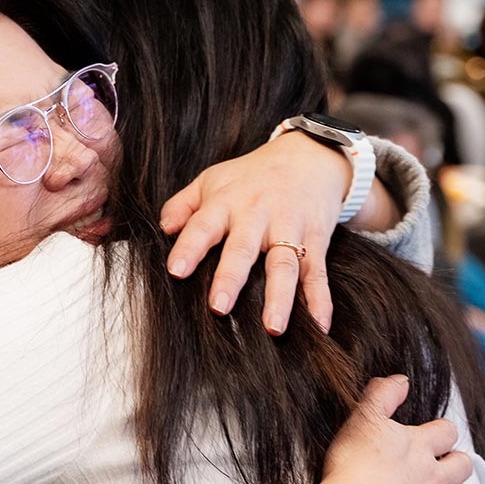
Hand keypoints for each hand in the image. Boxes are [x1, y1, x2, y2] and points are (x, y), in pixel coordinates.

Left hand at [160, 132, 348, 333]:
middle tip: (219, 308)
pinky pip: (318, 273)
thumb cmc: (252, 176)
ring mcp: (290, 228)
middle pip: (243, 248)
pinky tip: (320, 325)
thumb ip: (183, 206)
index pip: (203, 225)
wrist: (309, 156)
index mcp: (226, 202)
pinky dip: (321, 300)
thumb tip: (163, 229)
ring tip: (274, 327)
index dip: (190, 247)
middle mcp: (257, 215)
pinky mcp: (316, 240)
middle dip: (231, 278)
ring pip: (284, 265)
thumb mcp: (212, 180)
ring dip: (280, 297)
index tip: (176, 271)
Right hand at [288, 375, 475, 483]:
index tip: (433, 437)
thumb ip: (382, 395)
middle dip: (456, 464)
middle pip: (462, 466)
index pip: (446, 432)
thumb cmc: (352, 467)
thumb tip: (402, 378)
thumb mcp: (361, 420)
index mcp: (419, 447)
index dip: (442, 433)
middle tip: (444, 467)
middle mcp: (434, 477)